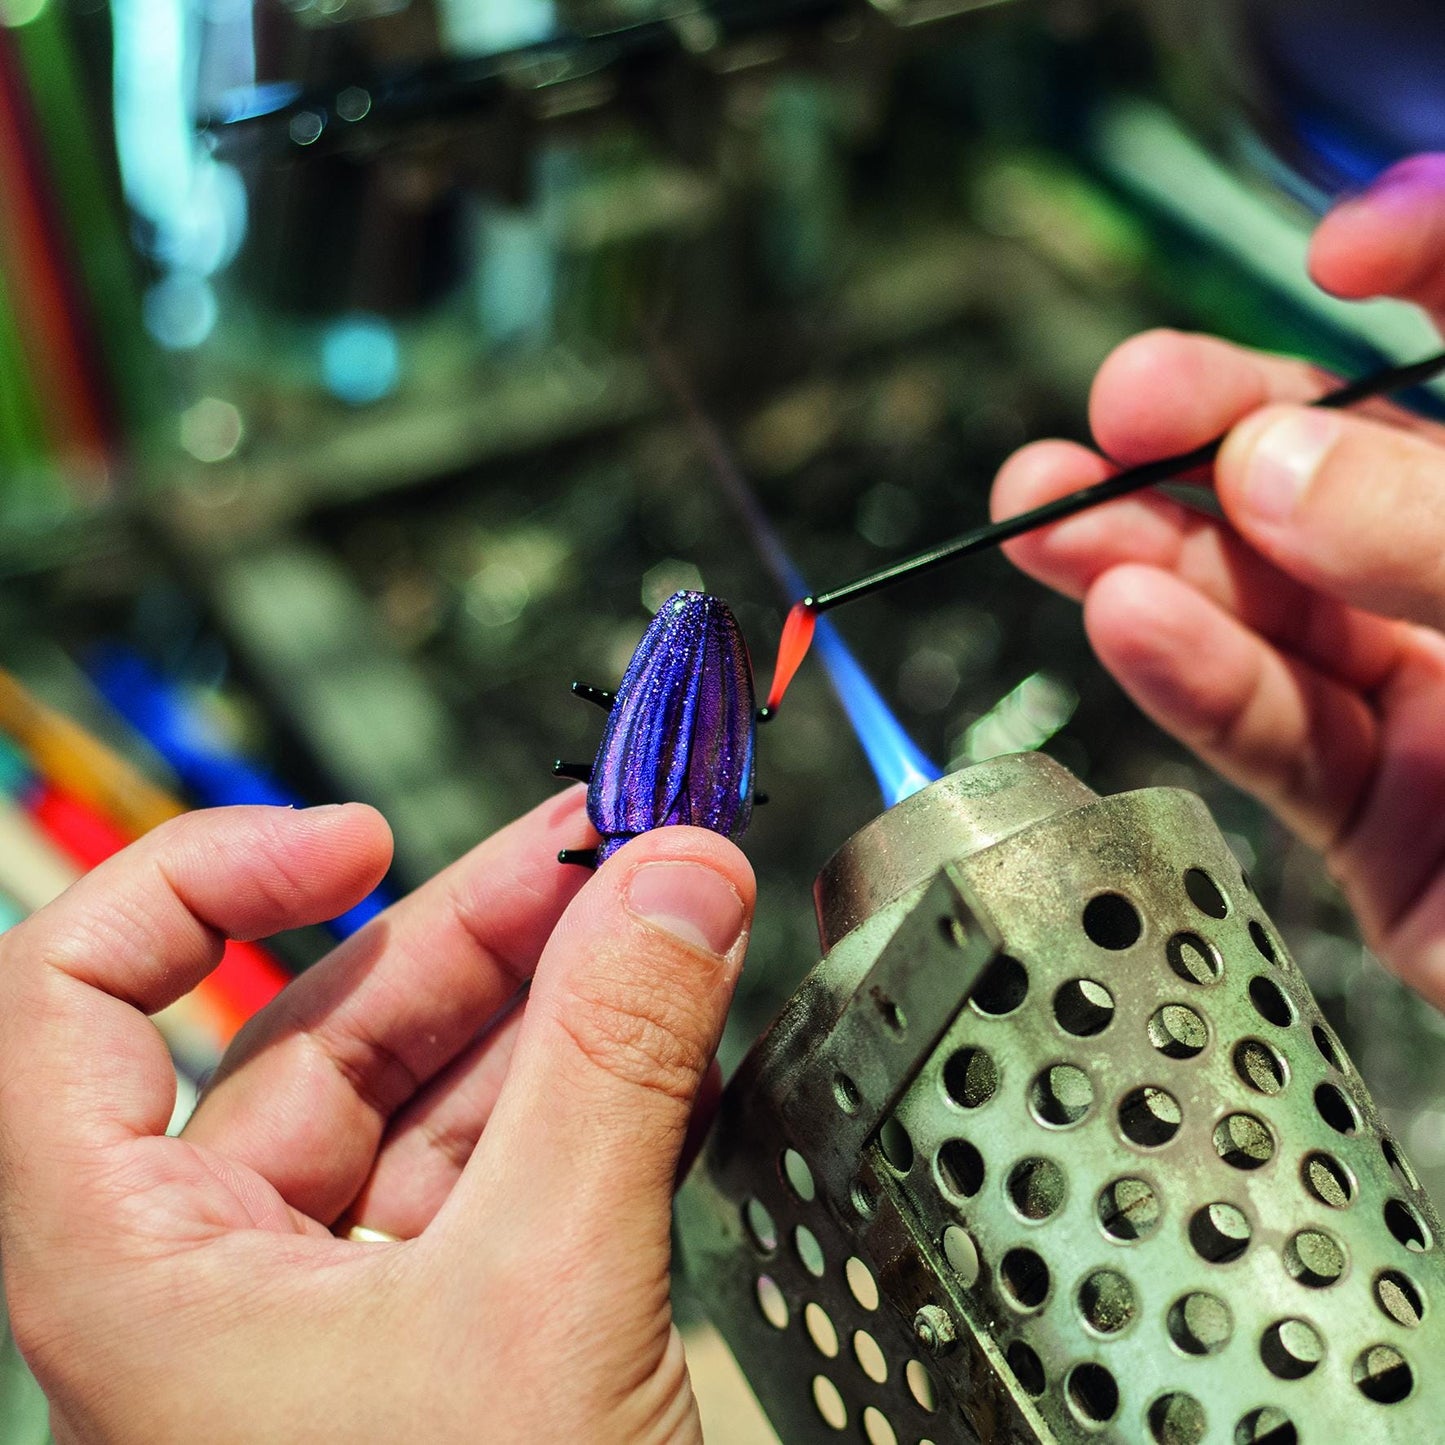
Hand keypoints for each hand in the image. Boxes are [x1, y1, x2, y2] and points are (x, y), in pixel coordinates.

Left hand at [0, 794, 752, 1442]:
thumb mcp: (539, 1305)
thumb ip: (614, 1066)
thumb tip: (671, 884)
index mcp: (131, 1267)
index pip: (71, 1001)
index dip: (204, 884)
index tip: (349, 840)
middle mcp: (213, 1276)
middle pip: (316, 1026)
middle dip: (474, 924)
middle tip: (604, 847)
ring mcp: (336, 1308)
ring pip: (429, 1090)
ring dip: (551, 994)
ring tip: (657, 912)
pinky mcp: (447, 1332)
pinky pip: (504, 1160)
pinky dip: (584, 1082)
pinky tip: (659, 1023)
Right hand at [991, 155, 1444, 1004]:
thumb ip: (1442, 537)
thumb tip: (1276, 469)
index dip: (1429, 260)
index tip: (1340, 250)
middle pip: (1346, 472)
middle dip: (1221, 430)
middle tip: (1120, 405)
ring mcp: (1439, 700)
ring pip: (1275, 608)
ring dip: (1154, 554)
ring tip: (1050, 516)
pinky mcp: (1378, 814)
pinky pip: (1274, 734)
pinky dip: (1191, 680)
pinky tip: (1123, 622)